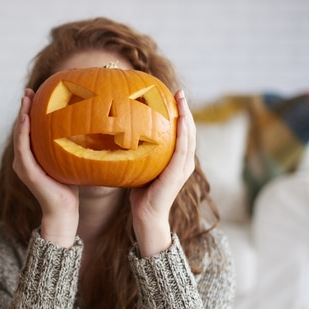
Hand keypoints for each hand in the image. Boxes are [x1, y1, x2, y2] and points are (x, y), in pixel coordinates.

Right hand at [12, 89, 78, 247]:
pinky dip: (23, 131)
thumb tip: (90, 125)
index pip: (29, 129)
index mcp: (32, 156)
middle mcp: (23, 159)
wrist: (64, 211)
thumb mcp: (70, 160)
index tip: (37, 93)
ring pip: (19, 134)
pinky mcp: (26, 170)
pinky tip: (27, 118)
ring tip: (26, 98)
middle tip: (30, 90)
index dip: (30, 110)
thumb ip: (70, 145)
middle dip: (24, 108)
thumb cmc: (71, 187)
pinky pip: (22, 147)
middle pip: (21, 128)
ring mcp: (22, 164)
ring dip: (22, 115)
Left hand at [130, 90, 195, 255]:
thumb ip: (138, 153)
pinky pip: (183, 148)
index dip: (179, 114)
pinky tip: (179, 118)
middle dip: (185, 109)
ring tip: (181, 98)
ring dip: (186, 115)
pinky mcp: (178, 172)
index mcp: (177, 160)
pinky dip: (183, 132)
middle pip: (189, 130)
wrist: (146, 216)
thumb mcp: (139, 167)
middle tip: (179, 91)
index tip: (173, 97)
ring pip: (189, 135)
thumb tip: (119, 136)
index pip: (181, 133)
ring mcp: (183, 167)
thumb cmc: (139, 194)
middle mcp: (184, 162)